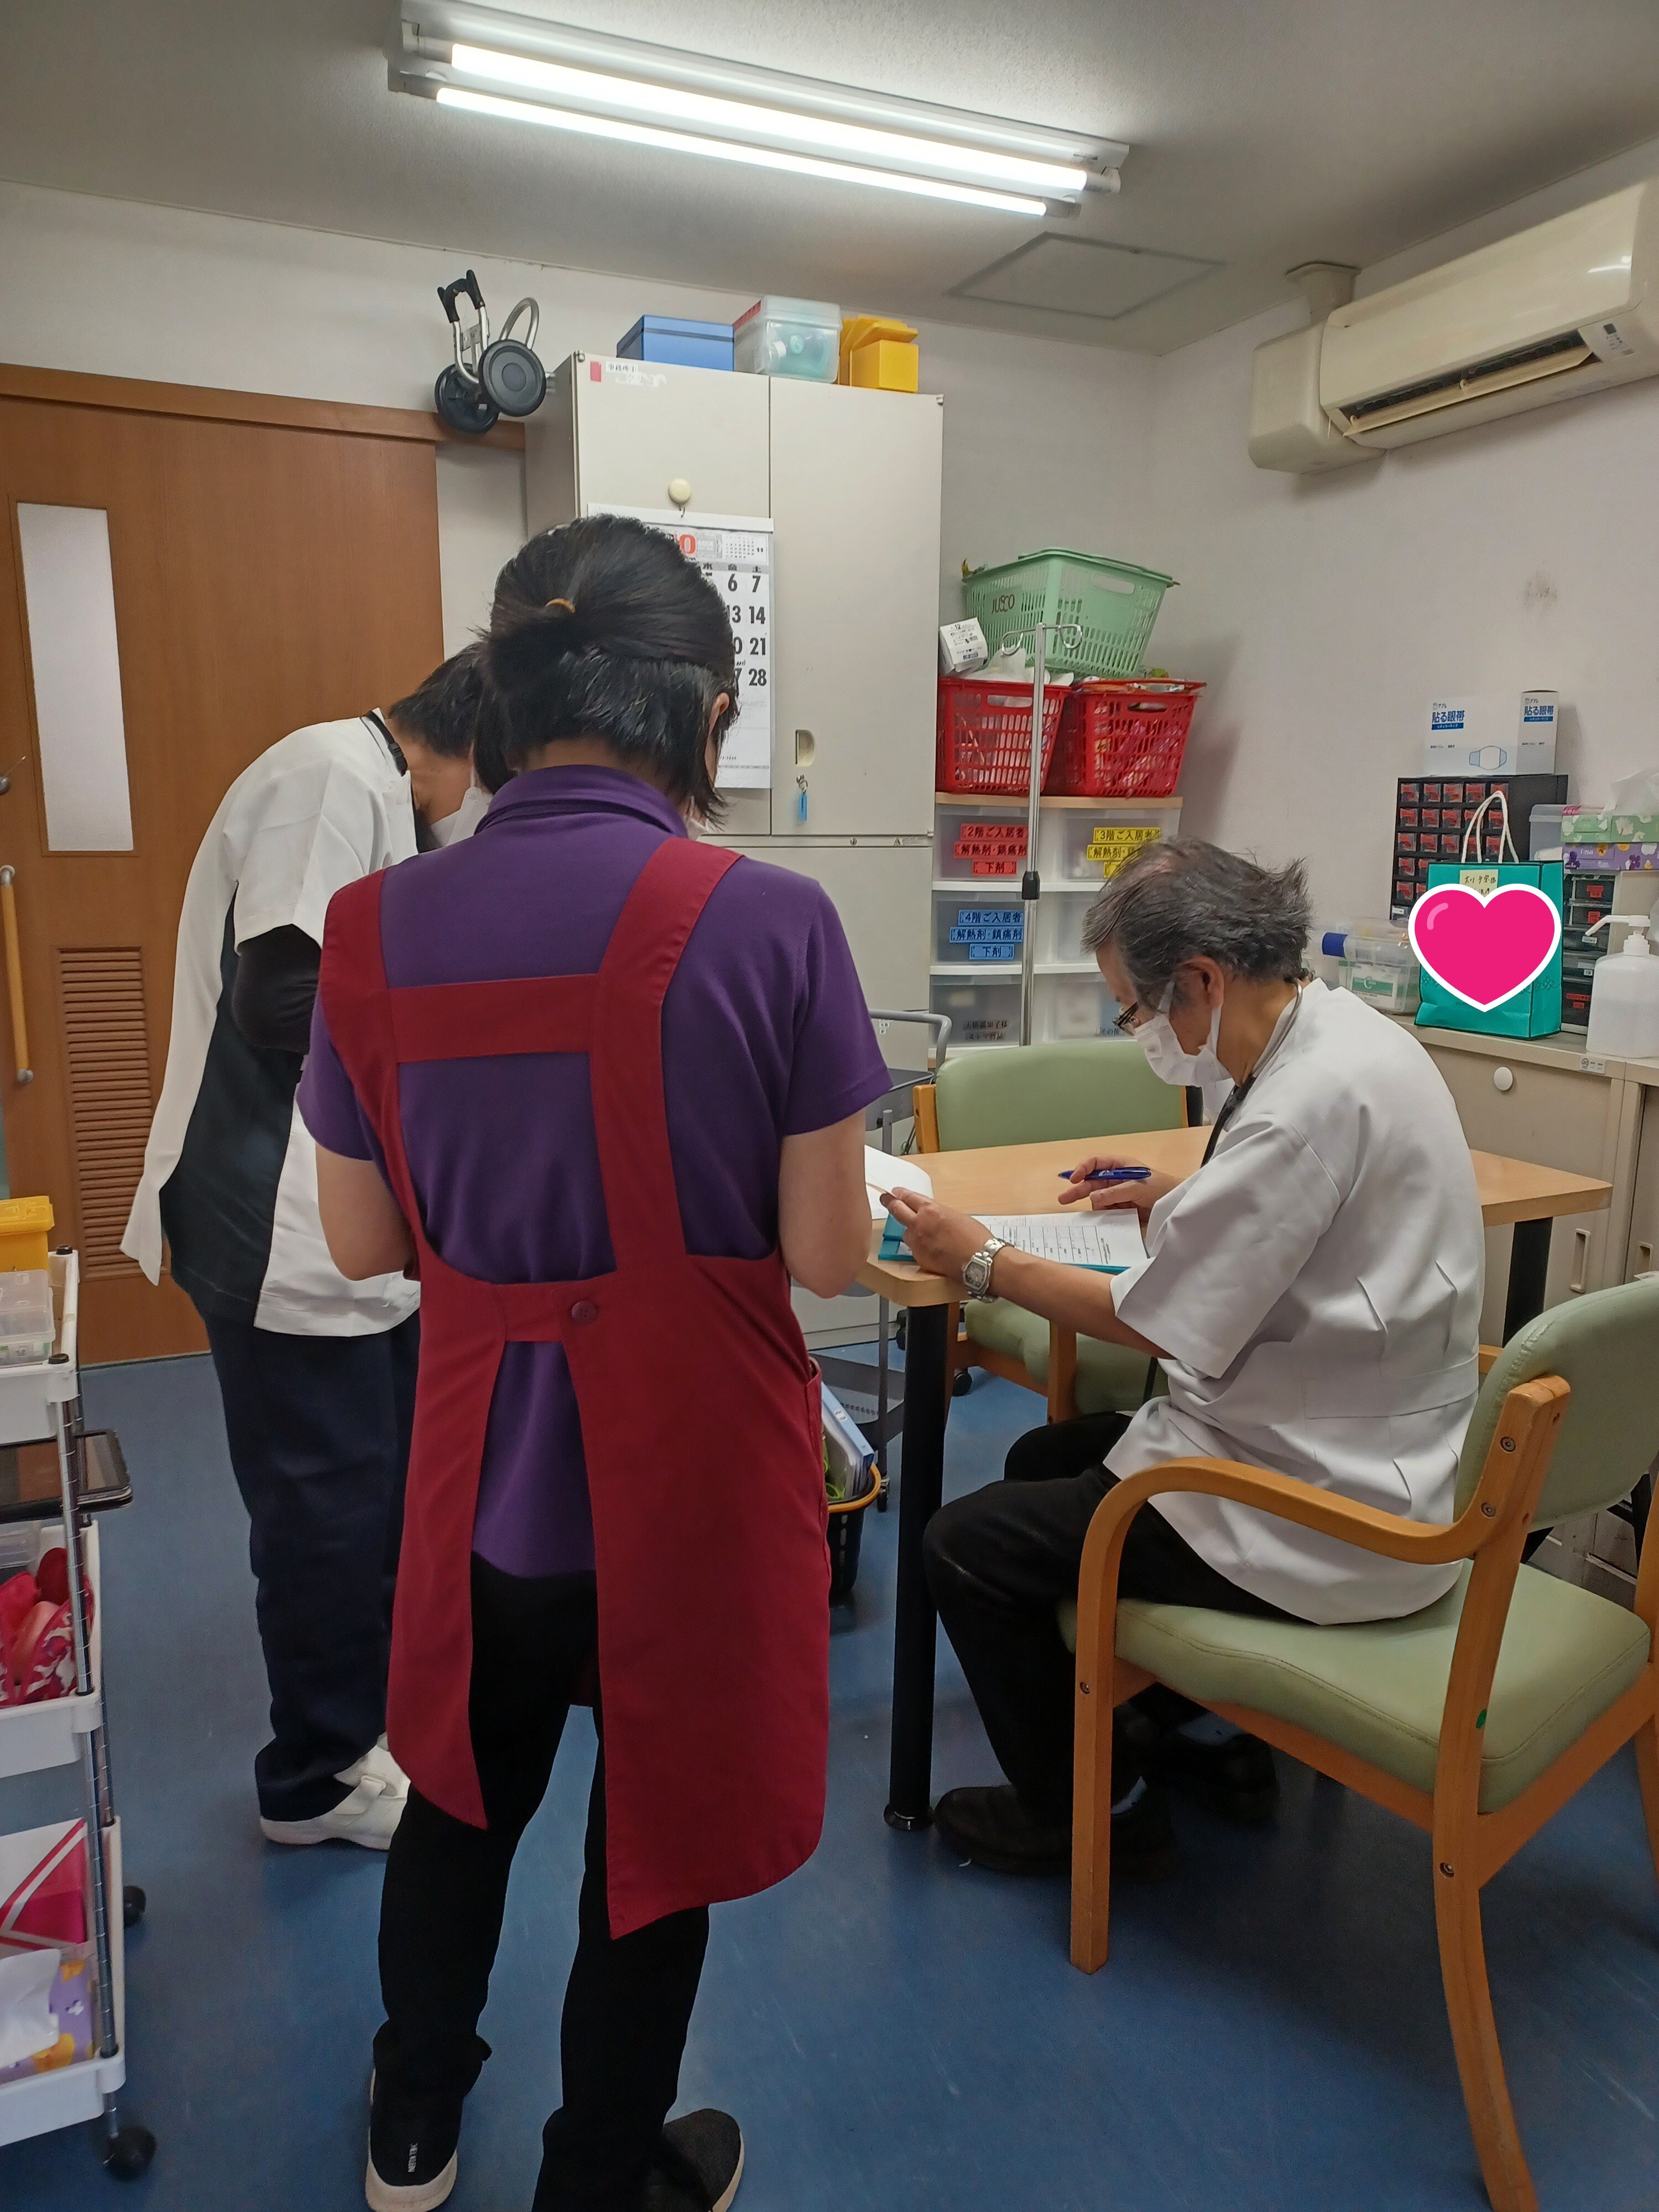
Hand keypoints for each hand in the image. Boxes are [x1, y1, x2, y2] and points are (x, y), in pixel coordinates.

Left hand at [880, 1189, 990, 1285]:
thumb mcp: (956, 1217)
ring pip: (907, 1233)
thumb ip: (938, 1215)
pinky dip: (921, 1247)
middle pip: (897, 1211)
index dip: (900, 1194)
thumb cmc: (975, 1238)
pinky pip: (915, 1249)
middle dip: (890, 1203)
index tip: (894, 1192)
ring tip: (927, 1236)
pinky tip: (934, 1250)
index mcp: (931, 1210)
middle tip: (885, 1199)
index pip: (908, 1198)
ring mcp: (917, 1242)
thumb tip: (932, 1219)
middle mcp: (919, 1224)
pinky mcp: (919, 1258)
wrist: (980, 1261)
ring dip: (912, 1231)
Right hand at [1057, 1154, 1175, 1219]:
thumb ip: (1115, 1192)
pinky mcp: (1121, 1207)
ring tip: (1103, 1212)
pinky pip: (1106, 1209)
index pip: (1095, 1163)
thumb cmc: (1161, 1187)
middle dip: (1078, 1190)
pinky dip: (1103, 1213)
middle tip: (1064, 1199)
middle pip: (1091, 1182)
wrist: (1176, 1203)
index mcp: (1119, 1165)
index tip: (1074, 1180)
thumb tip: (1094, 1197)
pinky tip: (1105, 1217)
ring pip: (1097, 1198)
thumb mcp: (1138, 1187)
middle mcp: (1115, 1178)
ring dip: (1095, 1205)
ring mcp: (1118, 1193)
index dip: (1082, 1169)